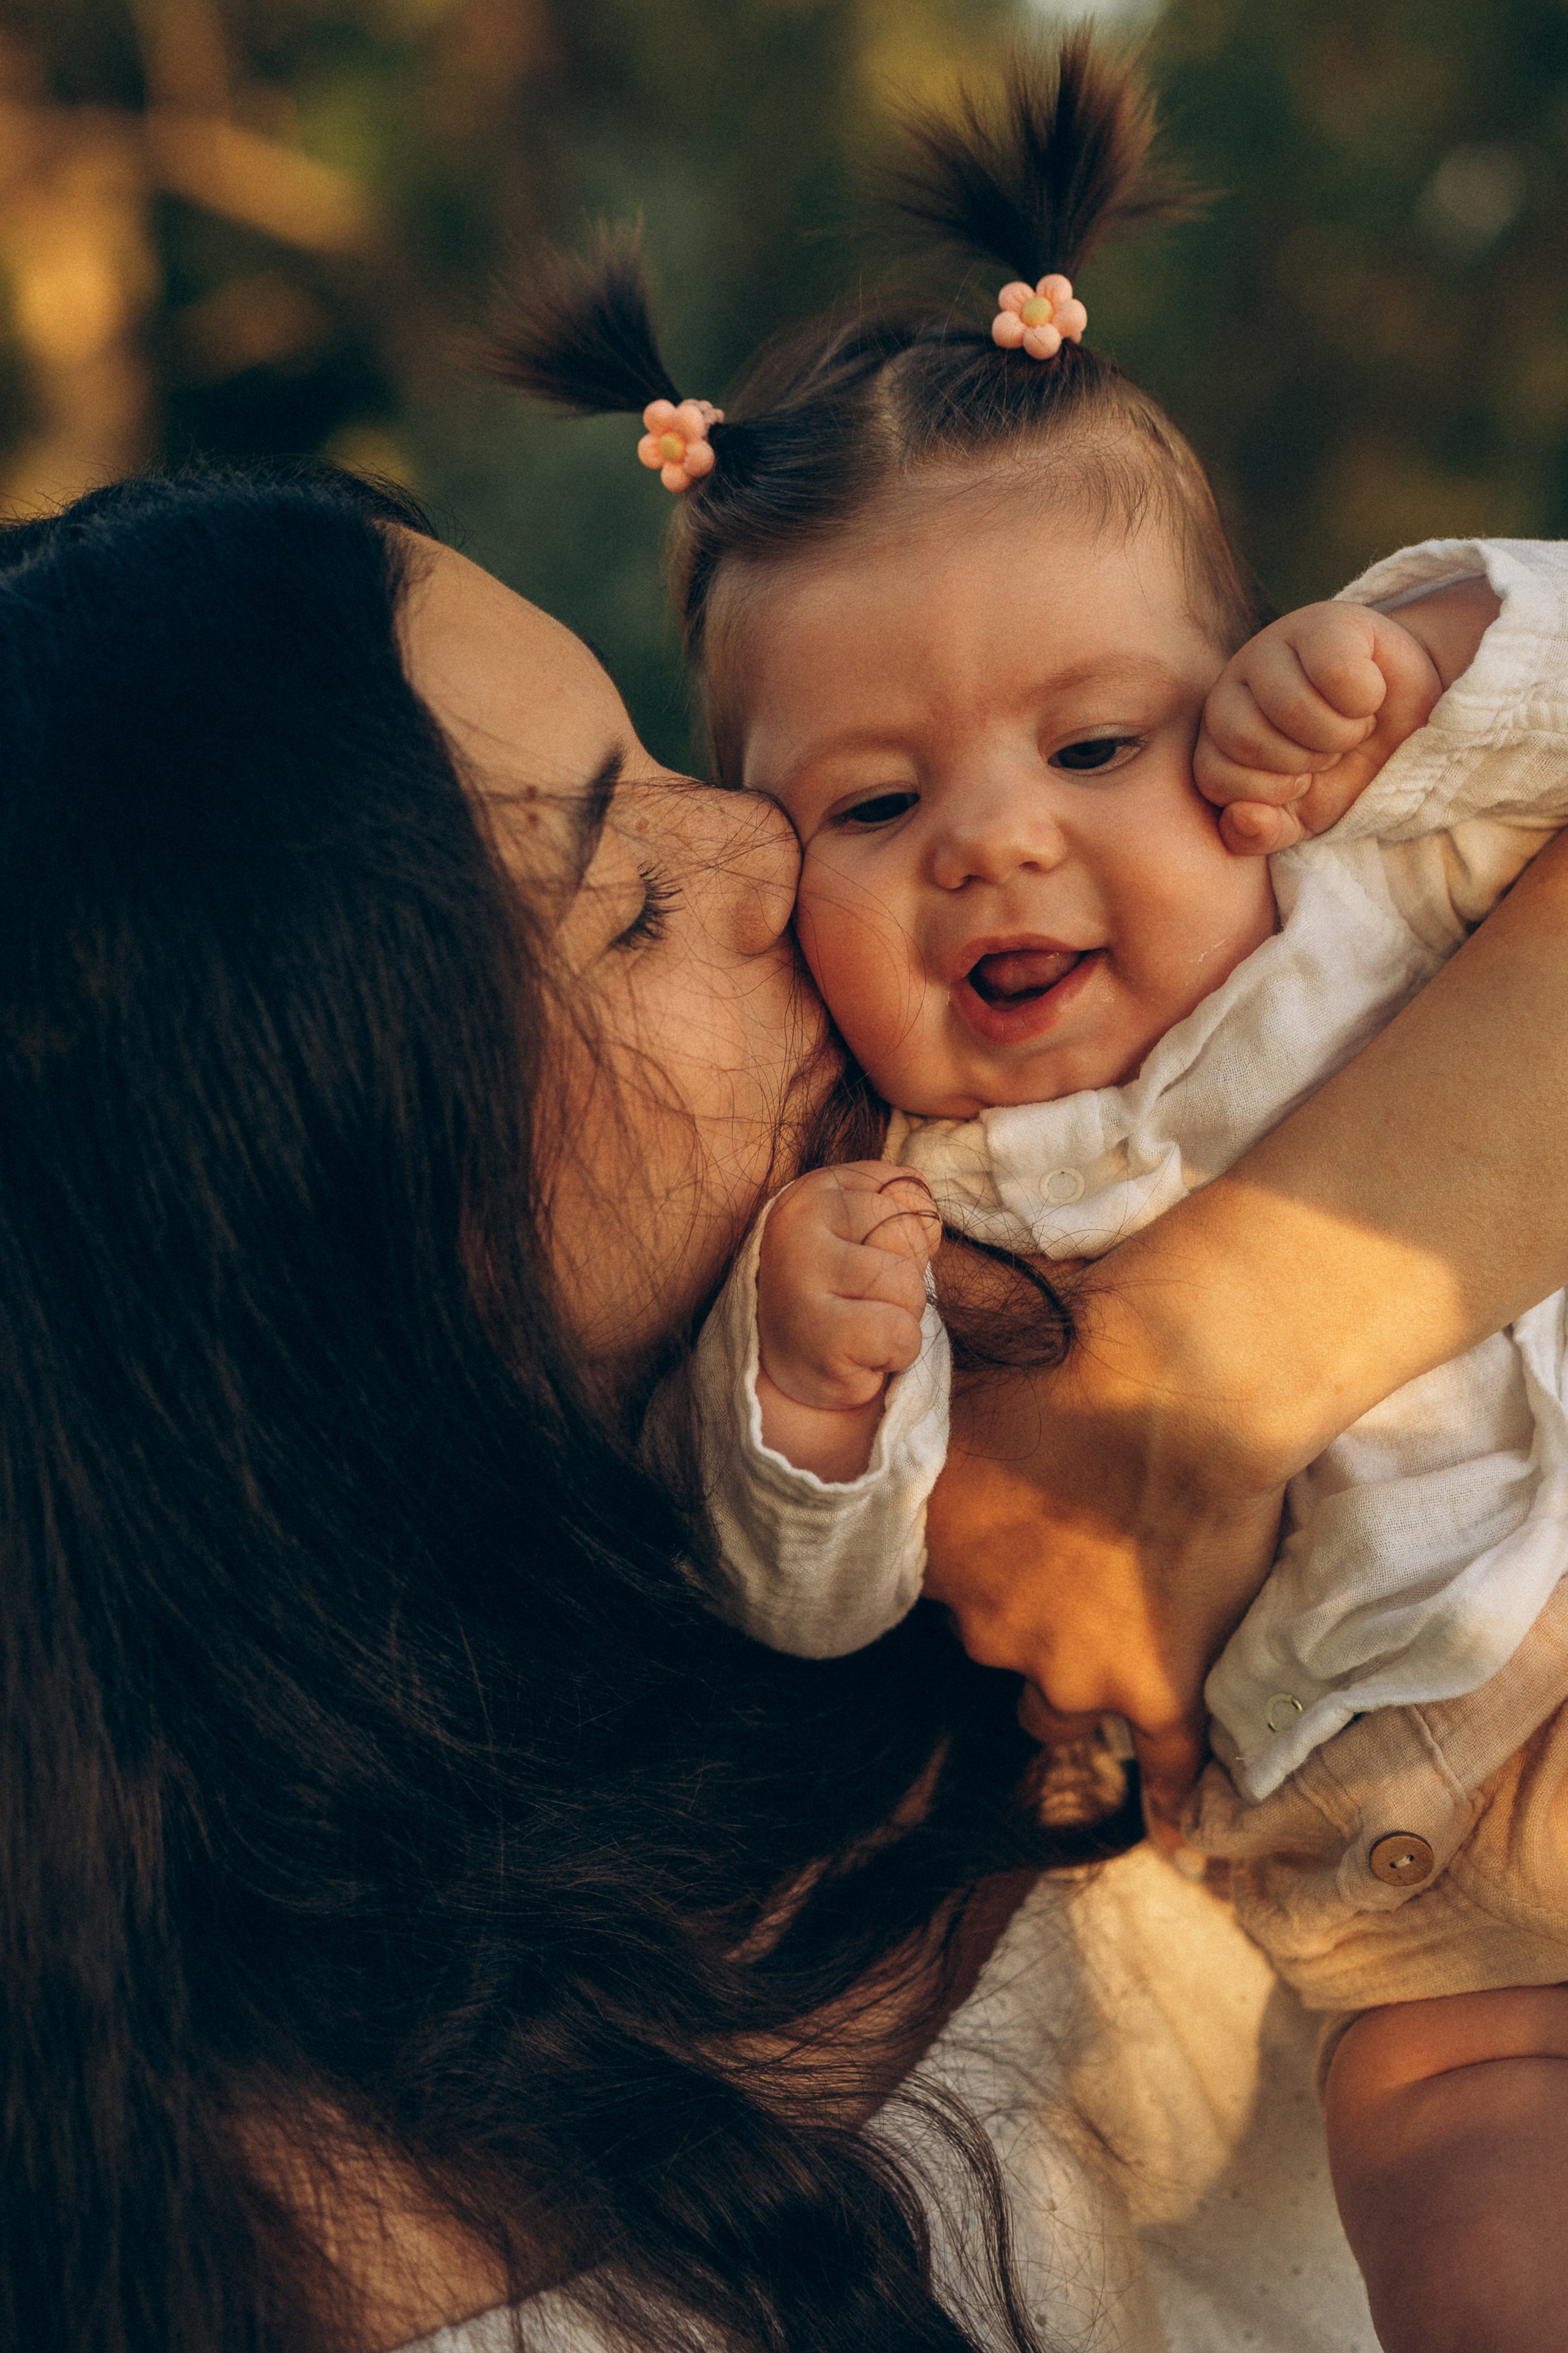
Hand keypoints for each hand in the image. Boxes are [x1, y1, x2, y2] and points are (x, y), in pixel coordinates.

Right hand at [755, 1163, 940, 1479]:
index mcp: (810, 1192)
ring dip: (901, 1318)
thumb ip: (899, 1205)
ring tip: (860, 1329)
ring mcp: (799, 1278)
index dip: (908, 1235)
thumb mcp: (864, 1233)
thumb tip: (928, 1216)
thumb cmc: (839, 1296)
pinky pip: (901, 1333)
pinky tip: (860, 1356)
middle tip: (861, 1303)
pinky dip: (897, 1353)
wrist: (793, 1370)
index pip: (909, 1192)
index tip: (865, 1260)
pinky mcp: (817, 1335)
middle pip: (908, 1235)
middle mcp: (795, 1226)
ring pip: (908, 1286)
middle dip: (905, 1278)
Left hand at [922, 1244, 1283, 1837]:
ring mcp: (1073, 1670)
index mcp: (938, 1556)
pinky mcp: (1158, 1691)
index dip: (969, 1567)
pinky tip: (1174, 1834)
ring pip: (1053, 1710)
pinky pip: (1160, 1769)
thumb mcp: (961, 1377)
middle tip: (1071, 1564)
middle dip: (1023, 1616)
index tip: (1000, 1542)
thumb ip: (916, 1402)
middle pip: (991, 1645)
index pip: (931, 1589)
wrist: (1182, 1387)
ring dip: (1076, 1680)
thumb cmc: (1071, 1362)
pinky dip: (1167, 1800)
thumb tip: (866, 1362)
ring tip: (1113, 1645)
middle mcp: (988, 1626)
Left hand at [1195, 601, 1443, 855]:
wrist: (1412, 725)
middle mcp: (1234, 686)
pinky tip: (1370, 695)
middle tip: (1331, 751)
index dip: (1268, 791)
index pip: (1214, 776)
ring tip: (1352, 727)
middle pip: (1245, 737)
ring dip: (1335, 733)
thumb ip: (1263, 832)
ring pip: (1287, 705)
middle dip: (1302, 760)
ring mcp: (1273, 647)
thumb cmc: (1347, 769)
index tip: (1302, 782)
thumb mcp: (1302, 815)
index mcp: (1220, 736)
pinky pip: (1334, 672)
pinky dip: (1364, 698)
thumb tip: (1243, 819)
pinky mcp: (1323, 622)